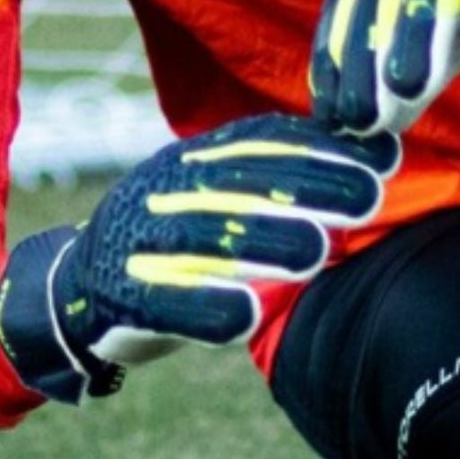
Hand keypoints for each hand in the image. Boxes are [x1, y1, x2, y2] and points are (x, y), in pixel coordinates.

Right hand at [0, 113, 398, 404]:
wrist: (77, 295)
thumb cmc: (184, 247)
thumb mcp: (228, 201)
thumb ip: (286, 184)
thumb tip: (381, 163)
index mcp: (195, 156)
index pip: (265, 141)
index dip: (325, 148)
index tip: (382, 160)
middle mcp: (164, 186)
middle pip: (242, 183)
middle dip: (310, 188)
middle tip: (368, 201)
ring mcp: (135, 238)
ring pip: (205, 236)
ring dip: (265, 243)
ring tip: (317, 252)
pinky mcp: (116, 294)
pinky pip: (163, 300)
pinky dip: (207, 308)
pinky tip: (249, 317)